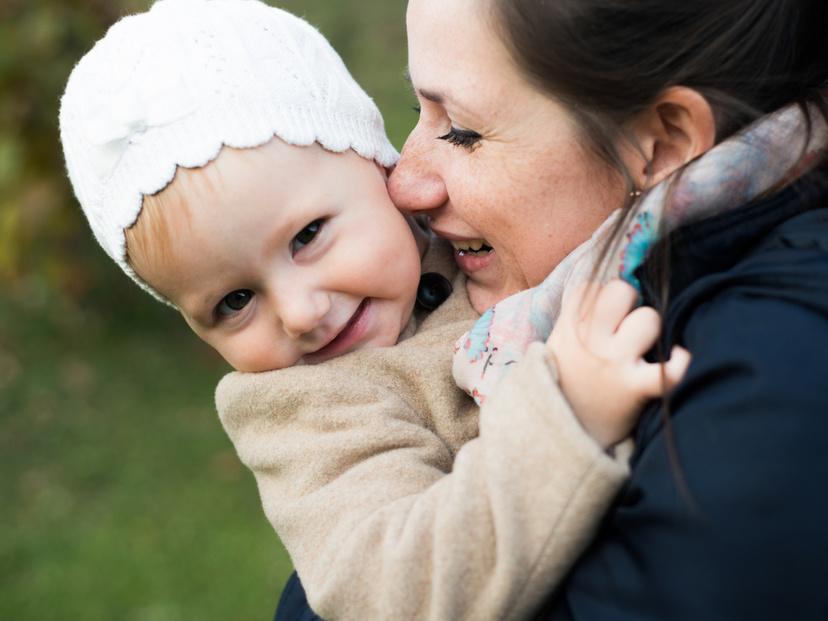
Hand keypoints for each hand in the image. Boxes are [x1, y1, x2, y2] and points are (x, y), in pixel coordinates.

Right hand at [547, 279, 690, 448]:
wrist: (559, 433)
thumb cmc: (564, 384)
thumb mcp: (556, 346)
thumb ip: (577, 318)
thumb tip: (610, 290)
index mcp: (569, 328)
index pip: (591, 287)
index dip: (600, 296)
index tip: (601, 314)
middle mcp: (591, 340)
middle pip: (622, 291)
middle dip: (628, 302)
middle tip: (624, 323)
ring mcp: (614, 363)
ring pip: (649, 319)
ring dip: (649, 331)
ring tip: (639, 347)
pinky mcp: (634, 388)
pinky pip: (667, 369)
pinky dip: (679, 363)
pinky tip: (679, 357)